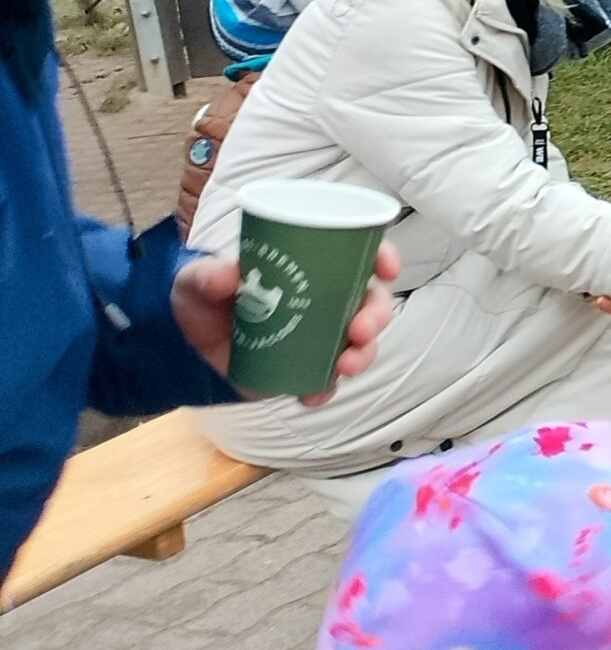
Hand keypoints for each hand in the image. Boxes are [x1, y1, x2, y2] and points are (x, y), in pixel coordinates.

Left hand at [176, 242, 399, 403]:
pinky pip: (328, 381)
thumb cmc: (199, 302)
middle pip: (371, 302)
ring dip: (364, 354)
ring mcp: (319, 337)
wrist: (184, 349)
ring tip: (346, 365)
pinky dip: (325, 389)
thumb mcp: (195, 282)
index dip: (384, 256)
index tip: (386, 268)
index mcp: (310, 267)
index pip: (359, 254)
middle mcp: (324, 300)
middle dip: (377, 316)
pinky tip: (314, 394)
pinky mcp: (305, 369)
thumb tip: (230, 276)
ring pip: (361, 342)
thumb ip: (206, 276)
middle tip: (360, 330)